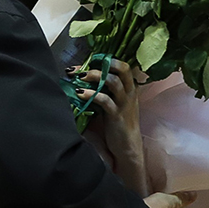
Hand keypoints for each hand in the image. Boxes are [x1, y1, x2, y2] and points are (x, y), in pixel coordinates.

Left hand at [71, 59, 145, 193]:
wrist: (127, 147)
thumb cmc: (117, 124)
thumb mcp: (114, 103)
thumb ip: (105, 90)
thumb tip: (84, 77)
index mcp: (129, 87)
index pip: (122, 65)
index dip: (104, 60)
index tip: (87, 60)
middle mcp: (129, 92)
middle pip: (122, 68)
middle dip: (103, 63)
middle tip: (82, 68)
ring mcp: (124, 103)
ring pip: (113, 81)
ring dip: (95, 76)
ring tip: (79, 78)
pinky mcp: (117, 115)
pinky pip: (105, 100)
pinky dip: (91, 94)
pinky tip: (79, 94)